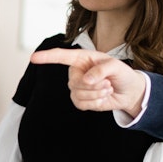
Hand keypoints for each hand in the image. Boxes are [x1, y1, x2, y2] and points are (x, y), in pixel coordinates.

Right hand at [31, 47, 147, 115]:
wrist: (129, 91)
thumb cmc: (122, 74)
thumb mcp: (116, 66)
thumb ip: (101, 69)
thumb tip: (86, 80)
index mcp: (82, 58)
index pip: (61, 56)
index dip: (47, 57)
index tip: (33, 58)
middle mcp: (76, 72)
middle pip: (74, 82)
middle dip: (93, 86)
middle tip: (108, 83)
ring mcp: (77, 87)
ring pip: (77, 94)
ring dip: (96, 94)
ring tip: (108, 89)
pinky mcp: (81, 100)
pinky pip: (81, 104)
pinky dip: (95, 103)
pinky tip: (103, 98)